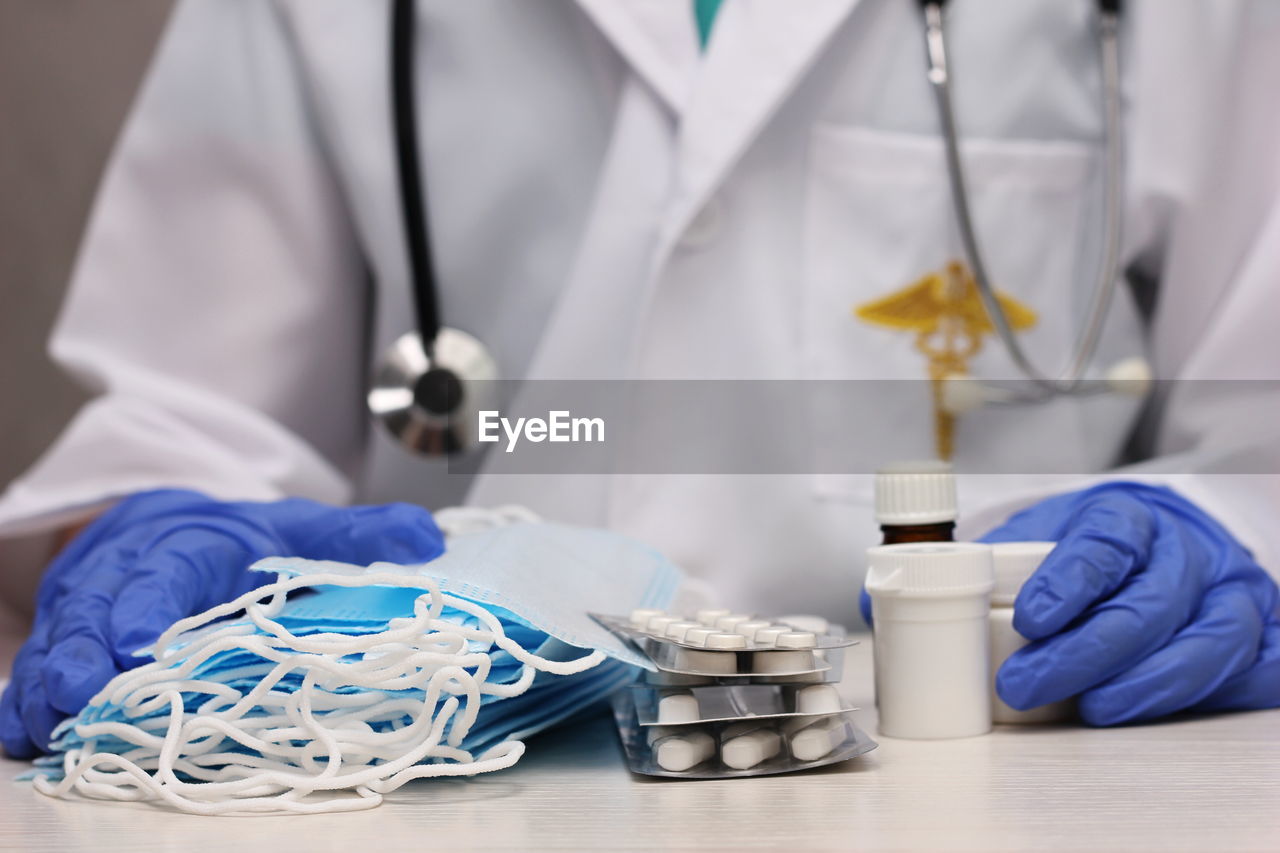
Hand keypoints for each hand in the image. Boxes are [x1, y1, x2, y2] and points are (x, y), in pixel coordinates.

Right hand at [0, 489, 443, 757]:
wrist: (173, 520)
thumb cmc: (242, 538)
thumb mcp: (302, 527)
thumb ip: (360, 535)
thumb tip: (427, 540)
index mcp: (187, 541)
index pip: (165, 571)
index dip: (151, 606)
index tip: (146, 643)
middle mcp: (126, 568)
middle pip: (97, 607)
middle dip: (87, 652)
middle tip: (84, 696)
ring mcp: (87, 600)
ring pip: (57, 637)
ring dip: (50, 681)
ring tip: (50, 724)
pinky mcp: (64, 630)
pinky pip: (34, 664)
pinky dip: (24, 698)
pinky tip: (24, 733)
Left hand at [982, 482, 1279, 724]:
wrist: (1161, 539)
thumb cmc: (1090, 548)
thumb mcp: (1038, 535)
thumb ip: (989, 561)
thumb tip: (907, 589)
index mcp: (1127, 518)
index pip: (1105, 544)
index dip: (1069, 582)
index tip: (1031, 618)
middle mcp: (1186, 552)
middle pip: (1149, 603)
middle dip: (1087, 652)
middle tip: (1026, 685)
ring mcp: (1232, 593)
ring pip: (1210, 640)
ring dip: (1149, 684)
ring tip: (1093, 710)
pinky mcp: (1262, 635)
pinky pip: (1260, 671)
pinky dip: (1219, 695)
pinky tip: (1165, 711)